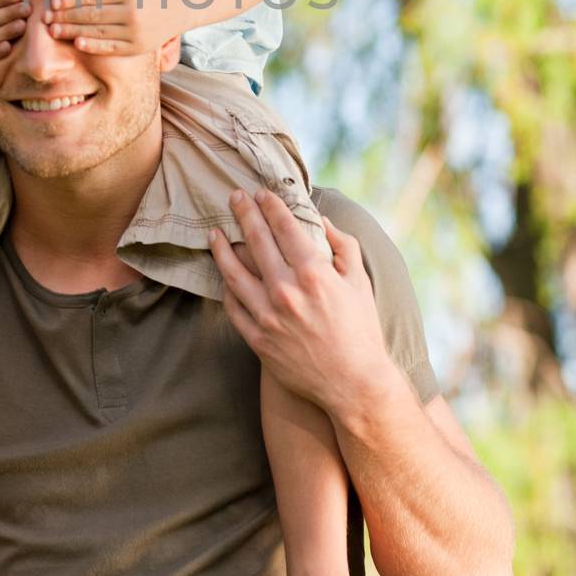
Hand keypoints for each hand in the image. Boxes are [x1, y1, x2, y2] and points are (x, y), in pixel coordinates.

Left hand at [43, 0, 178, 55]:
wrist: (181, 8)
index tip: (53, 2)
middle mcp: (132, 12)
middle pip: (91, 15)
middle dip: (66, 17)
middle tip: (45, 18)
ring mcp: (135, 32)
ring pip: (98, 31)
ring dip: (73, 32)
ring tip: (54, 31)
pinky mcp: (137, 47)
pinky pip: (111, 47)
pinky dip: (94, 45)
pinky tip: (77, 43)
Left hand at [208, 188, 389, 417]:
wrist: (354, 383)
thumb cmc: (361, 330)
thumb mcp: (360, 281)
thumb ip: (343, 245)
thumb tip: (322, 220)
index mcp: (314, 273)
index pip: (284, 227)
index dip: (270, 205)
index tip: (261, 192)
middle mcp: (286, 291)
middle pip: (256, 241)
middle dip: (244, 213)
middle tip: (235, 196)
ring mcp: (268, 316)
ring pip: (234, 273)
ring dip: (222, 248)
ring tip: (214, 233)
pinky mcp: (257, 339)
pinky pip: (233, 306)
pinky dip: (227, 287)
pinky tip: (224, 275)